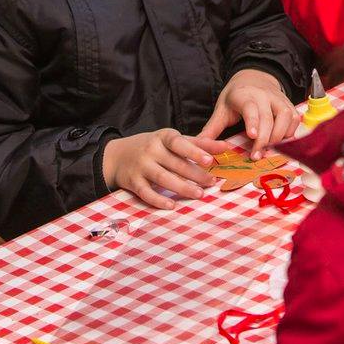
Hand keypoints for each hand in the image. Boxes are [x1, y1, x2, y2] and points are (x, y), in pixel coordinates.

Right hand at [102, 129, 231, 209]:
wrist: (117, 155)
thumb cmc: (152, 147)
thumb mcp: (171, 140)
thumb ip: (198, 143)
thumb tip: (226, 147)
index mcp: (163, 137)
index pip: (179, 142)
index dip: (194, 151)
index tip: (210, 160)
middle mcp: (151, 149)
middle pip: (175, 163)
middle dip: (195, 174)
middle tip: (212, 182)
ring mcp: (141, 166)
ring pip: (163, 178)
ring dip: (182, 187)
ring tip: (199, 194)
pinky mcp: (133, 182)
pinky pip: (146, 193)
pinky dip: (158, 200)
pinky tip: (172, 205)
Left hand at [199, 70, 299, 158]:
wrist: (254, 77)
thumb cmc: (236, 96)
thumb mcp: (222, 108)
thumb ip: (212, 127)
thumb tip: (199, 144)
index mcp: (244, 95)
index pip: (251, 108)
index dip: (253, 122)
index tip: (252, 136)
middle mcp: (264, 95)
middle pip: (269, 118)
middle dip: (264, 139)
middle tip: (256, 156)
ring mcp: (279, 99)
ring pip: (286, 118)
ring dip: (280, 136)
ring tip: (270, 150)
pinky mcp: (290, 105)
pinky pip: (295, 119)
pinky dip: (291, 132)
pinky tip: (282, 143)